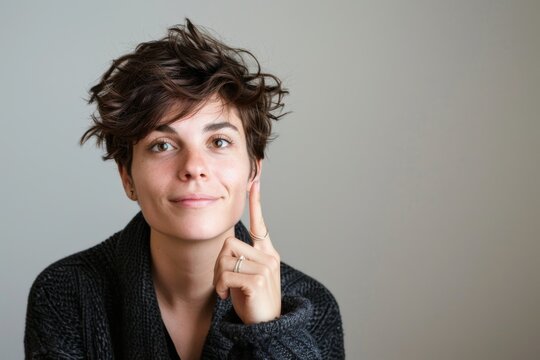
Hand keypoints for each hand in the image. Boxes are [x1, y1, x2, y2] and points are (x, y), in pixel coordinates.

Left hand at [213, 180, 280, 323]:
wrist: (266, 328)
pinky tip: (227, 297)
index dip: (256, 202)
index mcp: (267, 252)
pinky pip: (225, 274)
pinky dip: (220, 288)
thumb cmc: (253, 302)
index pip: (260, 223)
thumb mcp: (248, 276)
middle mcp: (268, 256)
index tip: (255, 180)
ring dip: (217, 278)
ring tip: (226, 291)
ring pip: (224, 258)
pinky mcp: (257, 280)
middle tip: (223, 283)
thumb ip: (242, 258)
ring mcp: (264, 267)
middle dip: (218, 265)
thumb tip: (228, 244)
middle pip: (228, 244)